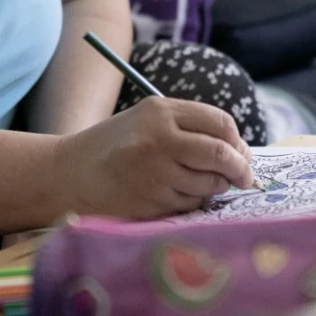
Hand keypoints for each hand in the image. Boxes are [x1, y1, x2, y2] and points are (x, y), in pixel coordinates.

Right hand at [50, 98, 256, 218]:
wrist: (70, 174)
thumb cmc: (116, 147)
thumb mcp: (148, 120)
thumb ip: (189, 127)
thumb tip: (239, 150)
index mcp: (161, 112)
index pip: (220, 123)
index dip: (237, 141)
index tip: (240, 152)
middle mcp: (159, 139)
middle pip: (220, 153)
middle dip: (240, 168)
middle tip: (245, 177)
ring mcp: (155, 172)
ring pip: (209, 182)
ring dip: (215, 187)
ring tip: (202, 184)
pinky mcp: (151, 200)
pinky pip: (191, 203)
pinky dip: (194, 201)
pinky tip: (176, 194)